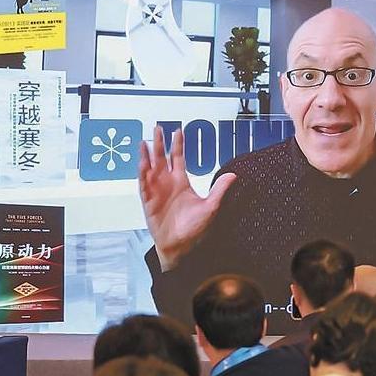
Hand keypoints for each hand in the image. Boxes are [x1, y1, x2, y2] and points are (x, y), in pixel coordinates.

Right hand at [137, 125, 236, 270]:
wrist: (181, 247)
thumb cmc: (194, 230)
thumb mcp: (211, 207)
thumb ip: (219, 189)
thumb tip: (233, 175)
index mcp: (181, 182)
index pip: (178, 158)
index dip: (178, 145)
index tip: (178, 131)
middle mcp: (167, 184)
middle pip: (162, 158)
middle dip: (160, 143)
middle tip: (158, 128)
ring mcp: (156, 191)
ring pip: (150, 168)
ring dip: (147, 155)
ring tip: (146, 142)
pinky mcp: (149, 201)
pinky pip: (144, 184)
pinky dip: (143, 173)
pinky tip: (143, 162)